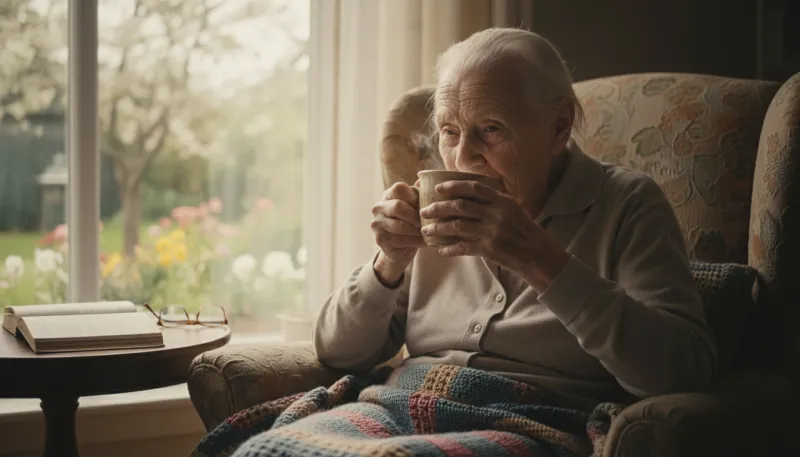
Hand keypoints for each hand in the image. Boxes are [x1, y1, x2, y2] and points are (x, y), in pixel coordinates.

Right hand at [370, 181, 425, 284]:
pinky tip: (425, 242)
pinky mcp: (380, 238)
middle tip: (428, 222)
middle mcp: (379, 207)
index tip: (426, 207)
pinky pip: (400, 239)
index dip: (415, 197)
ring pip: (400, 225)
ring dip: (418, 230)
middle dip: (416, 216)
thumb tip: (424, 179)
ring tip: (429, 232)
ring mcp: (377, 223)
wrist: (401, 248)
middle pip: (398, 206)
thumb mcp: (416, 207)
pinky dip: (416, 241)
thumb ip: (419, 194)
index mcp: (388, 194)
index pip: (399, 189)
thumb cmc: (411, 223)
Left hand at [418, 180, 569, 291]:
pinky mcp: (489, 250)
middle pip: (460, 206)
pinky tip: (440, 250)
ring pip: (457, 226)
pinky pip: (463, 247)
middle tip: (425, 210)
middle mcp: (497, 214)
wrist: (539, 256)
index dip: (453, 186)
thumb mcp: (514, 210)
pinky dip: (450, 248)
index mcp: (503, 201)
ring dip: (439, 228)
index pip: (473, 188)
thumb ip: (495, 202)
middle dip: (439, 207)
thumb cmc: (526, 231)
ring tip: (426, 229)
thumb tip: (470, 194)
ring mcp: (492, 232)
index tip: (438, 188)